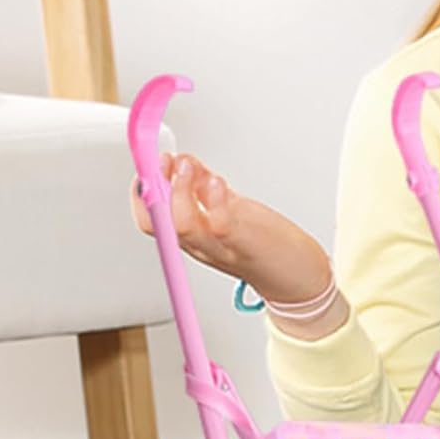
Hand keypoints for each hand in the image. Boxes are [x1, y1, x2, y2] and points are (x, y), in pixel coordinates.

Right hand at [129, 152, 329, 303]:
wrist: (299, 277)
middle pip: (158, 223)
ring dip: (179, 188)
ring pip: (182, 224)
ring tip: (188, 166)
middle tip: (165, 161)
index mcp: (192, 238)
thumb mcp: (225, 213)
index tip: (147, 164)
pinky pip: (220, 225)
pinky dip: (213, 200)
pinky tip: (216, 182)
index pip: (151, 220)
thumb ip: (203, 191)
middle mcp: (200, 245)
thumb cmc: (264, 245)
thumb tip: (183, 164)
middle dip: (153, 185)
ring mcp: (220, 246)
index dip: (140, 193)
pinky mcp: (244, 243)